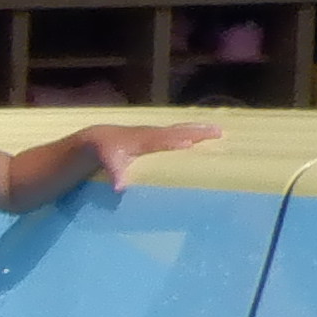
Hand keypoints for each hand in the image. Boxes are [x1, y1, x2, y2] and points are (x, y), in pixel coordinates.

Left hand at [81, 119, 216, 190]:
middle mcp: (152, 133)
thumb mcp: (107, 161)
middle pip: (177, 131)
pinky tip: (203, 133)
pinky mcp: (158, 134)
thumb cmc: (104, 152)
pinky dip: (192, 130)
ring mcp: (156, 132)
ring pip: (180, 129)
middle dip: (196, 132)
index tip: (189, 143)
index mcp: (142, 140)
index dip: (174, 141)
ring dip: (198, 129)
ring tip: (218, 131)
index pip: (161, 140)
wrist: (99, 137)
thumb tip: (120, 188)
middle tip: (218, 132)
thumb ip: (115, 172)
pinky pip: (178, 131)